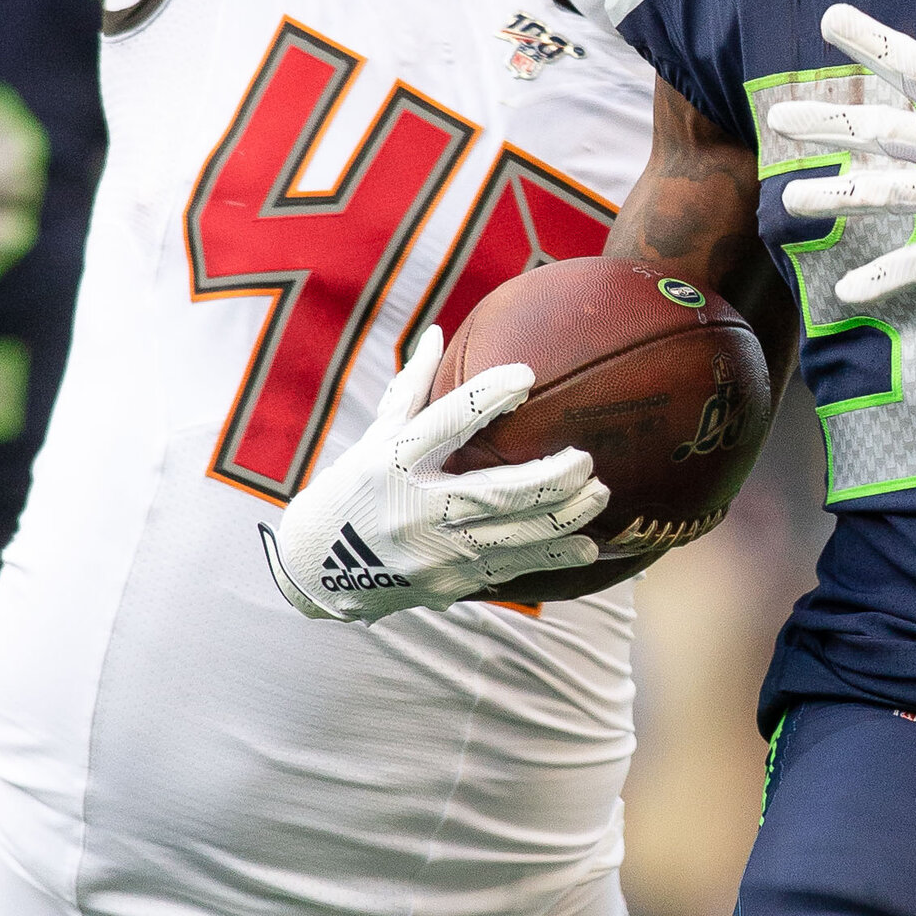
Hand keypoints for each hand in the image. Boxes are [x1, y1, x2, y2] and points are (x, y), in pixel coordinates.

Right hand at [259, 328, 605, 624]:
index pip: (445, 423)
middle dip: (550, 477)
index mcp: (391, 464)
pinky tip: (587, 544)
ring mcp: (433, 552)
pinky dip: (553, 557)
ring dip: (564, 516)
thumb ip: (411, 390)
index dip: (486, 397)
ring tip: (599, 493)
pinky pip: (511, 569)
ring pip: (514, 536)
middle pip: (496, 491)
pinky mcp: (448, 583)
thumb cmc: (354, 488)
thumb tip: (436, 331)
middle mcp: (413, 509)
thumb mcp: (374, 438)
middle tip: (585, 458)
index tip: (526, 376)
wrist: (316, 569)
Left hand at [769, 0, 915, 303]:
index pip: (914, 63)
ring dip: (837, 197)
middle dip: (829, 124)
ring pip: (889, 194)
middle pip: (884, 131)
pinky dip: (885, 278)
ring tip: (788, 200)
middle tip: (778, 117)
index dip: (871, 40)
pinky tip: (844, 292)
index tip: (828, 18)